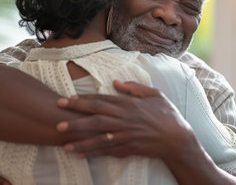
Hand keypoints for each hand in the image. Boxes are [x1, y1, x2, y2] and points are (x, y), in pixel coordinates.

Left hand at [56, 80, 197, 159]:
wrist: (177, 138)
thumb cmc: (167, 114)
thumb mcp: (154, 94)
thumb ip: (134, 87)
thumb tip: (115, 81)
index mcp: (129, 104)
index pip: (101, 101)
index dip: (83, 101)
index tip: (67, 101)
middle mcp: (125, 120)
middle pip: (95, 118)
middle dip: (75, 119)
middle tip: (58, 121)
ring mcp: (126, 136)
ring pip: (99, 137)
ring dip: (80, 140)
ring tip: (64, 142)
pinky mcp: (129, 149)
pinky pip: (107, 151)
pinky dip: (93, 153)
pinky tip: (80, 154)